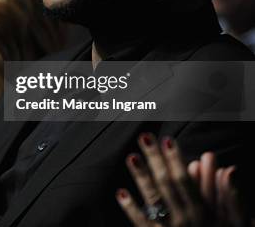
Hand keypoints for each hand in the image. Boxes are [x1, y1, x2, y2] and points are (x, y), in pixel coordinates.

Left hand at [116, 133, 248, 226]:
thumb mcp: (235, 223)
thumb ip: (231, 197)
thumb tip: (229, 170)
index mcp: (203, 211)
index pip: (186, 180)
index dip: (175, 160)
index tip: (167, 140)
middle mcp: (186, 218)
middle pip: (167, 183)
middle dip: (156, 159)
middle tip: (145, 137)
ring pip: (153, 199)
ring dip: (141, 177)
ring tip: (132, 157)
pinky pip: (142, 223)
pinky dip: (131, 209)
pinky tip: (121, 193)